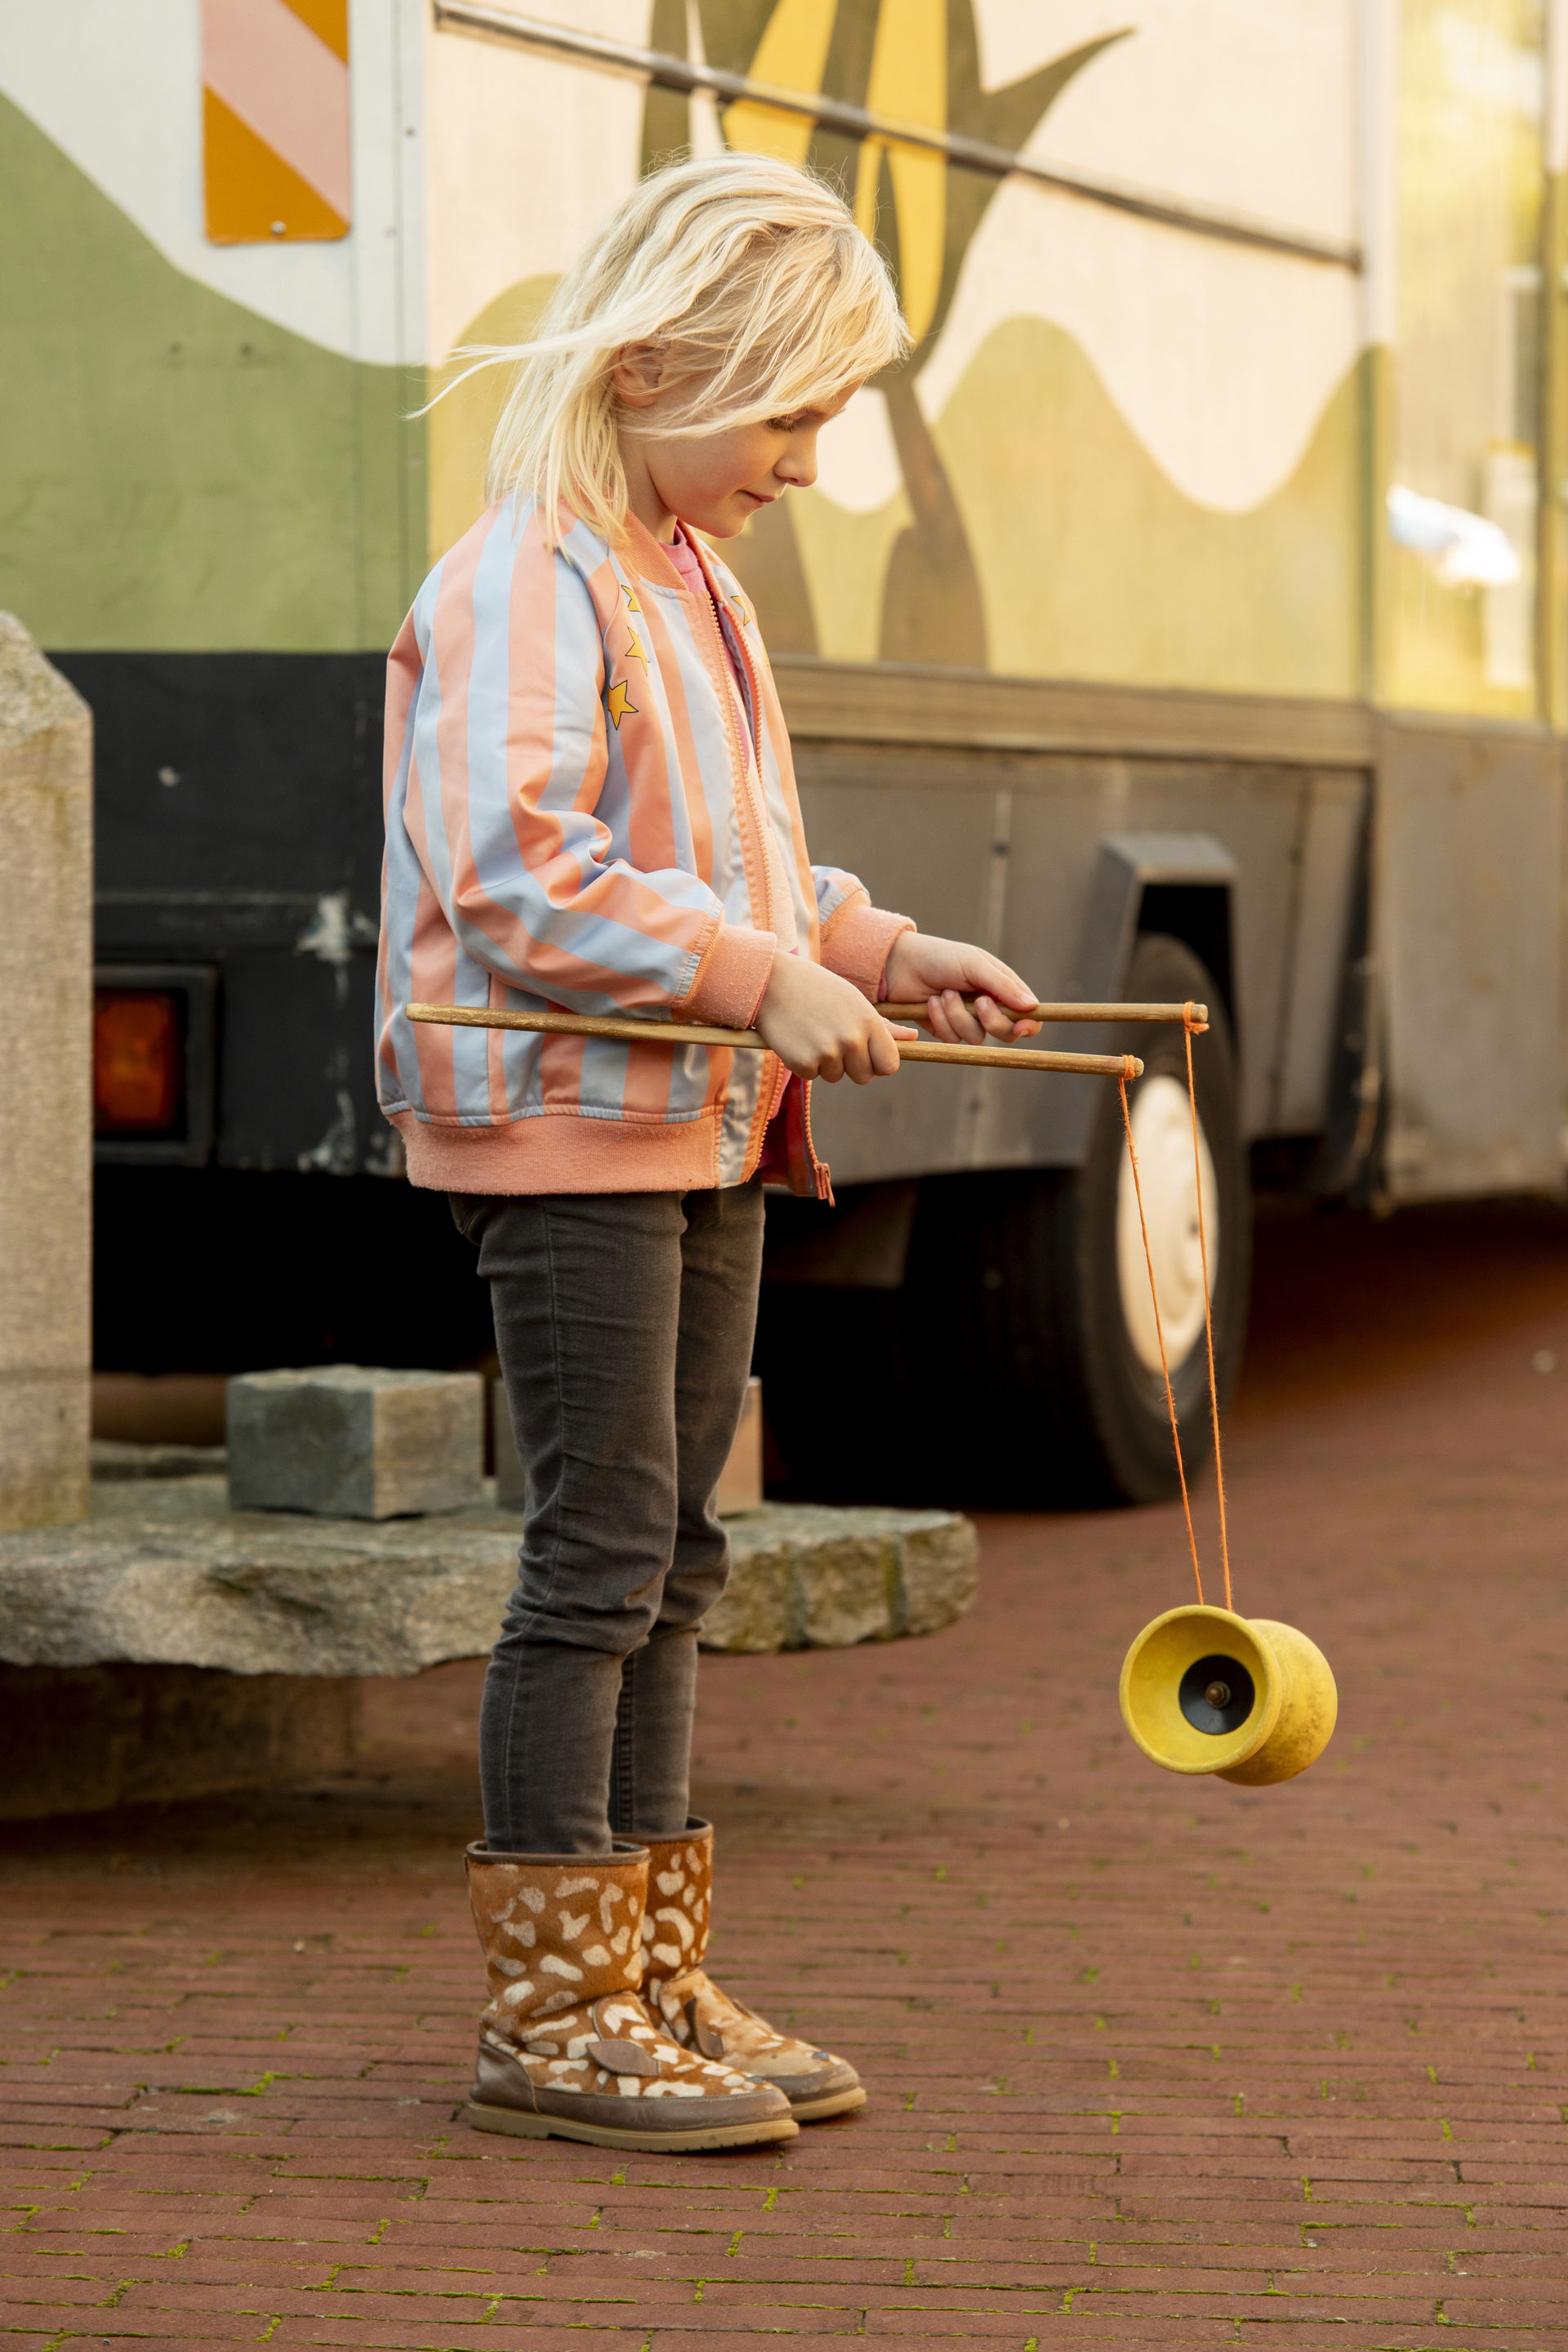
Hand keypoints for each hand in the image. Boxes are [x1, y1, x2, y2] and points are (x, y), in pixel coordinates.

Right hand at [756, 951, 915, 1083]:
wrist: (771, 980)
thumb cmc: (817, 988)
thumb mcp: (853, 1000)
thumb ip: (884, 1025)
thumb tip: (914, 1039)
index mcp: (869, 1022)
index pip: (889, 1065)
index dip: (877, 1063)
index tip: (865, 1054)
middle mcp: (852, 1038)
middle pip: (864, 1077)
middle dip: (851, 1066)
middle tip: (832, 1040)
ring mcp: (828, 1052)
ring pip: (836, 1077)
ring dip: (825, 1063)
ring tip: (812, 1033)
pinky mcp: (803, 1062)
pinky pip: (811, 1076)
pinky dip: (803, 1063)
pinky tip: (796, 1038)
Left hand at [881, 933, 1041, 1045]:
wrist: (900, 965)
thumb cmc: (940, 957)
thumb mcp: (974, 964)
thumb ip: (1002, 985)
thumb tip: (1032, 1006)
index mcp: (1001, 987)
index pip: (1027, 1013)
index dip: (1029, 1024)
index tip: (1022, 1026)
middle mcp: (989, 1006)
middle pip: (1006, 1032)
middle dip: (992, 1021)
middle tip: (978, 1002)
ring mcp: (967, 1019)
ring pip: (977, 1037)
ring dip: (959, 1016)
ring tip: (944, 994)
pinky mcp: (946, 1029)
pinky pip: (953, 1039)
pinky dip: (941, 1020)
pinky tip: (931, 1002)